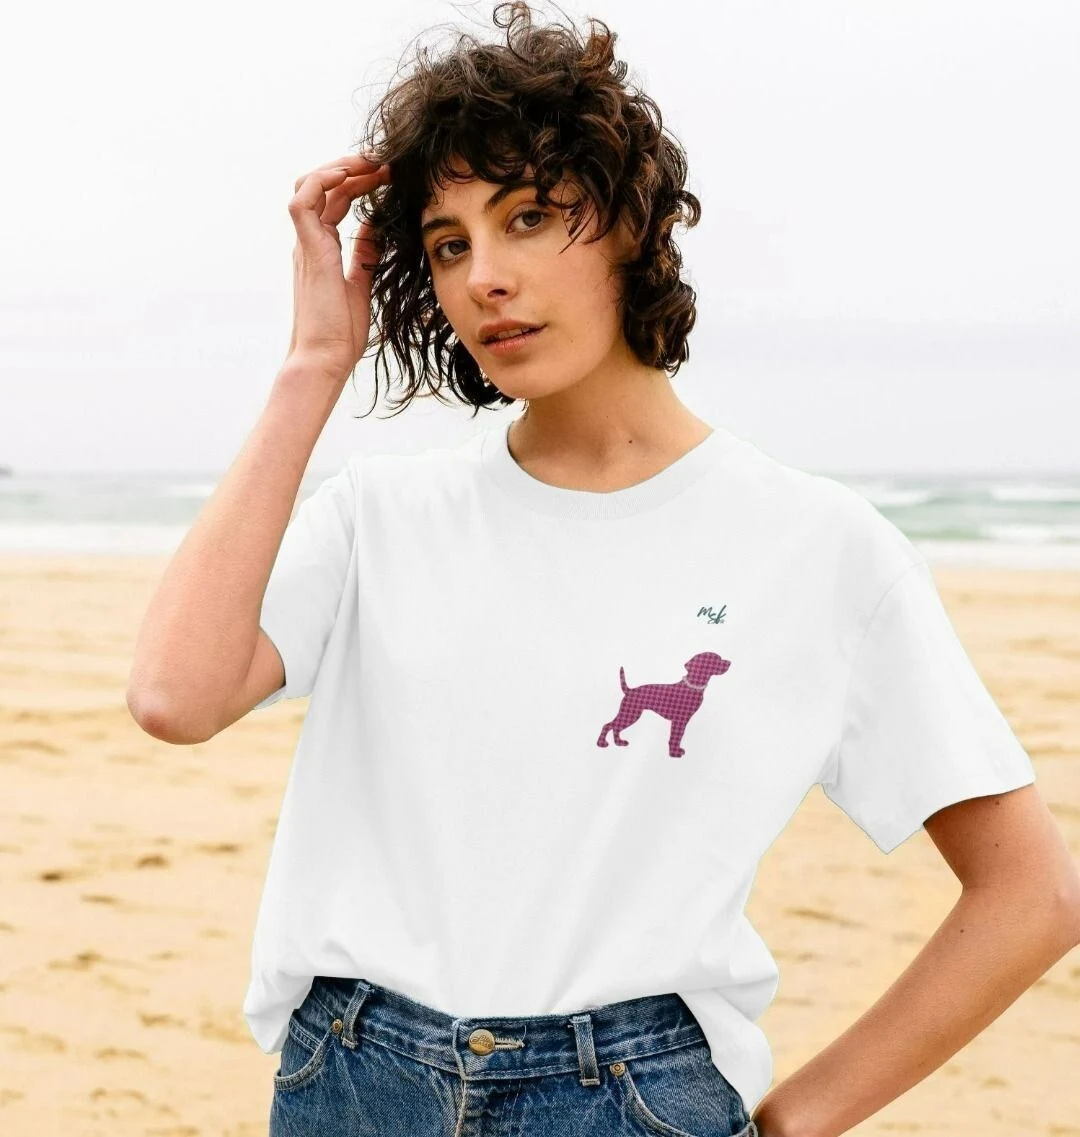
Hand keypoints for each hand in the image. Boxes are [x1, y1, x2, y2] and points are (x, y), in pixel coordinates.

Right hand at [284, 151, 391, 381]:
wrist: (325, 358)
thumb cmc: (341, 333)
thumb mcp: (362, 284)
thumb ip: (366, 254)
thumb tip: (378, 229)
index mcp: (323, 249)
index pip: (337, 202)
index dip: (361, 183)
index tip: (390, 176)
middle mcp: (311, 242)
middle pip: (325, 187)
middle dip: (353, 168)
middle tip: (384, 161)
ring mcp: (306, 244)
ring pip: (311, 185)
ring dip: (340, 167)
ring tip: (371, 163)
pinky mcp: (306, 249)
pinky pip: (303, 200)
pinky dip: (323, 180)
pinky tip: (350, 175)